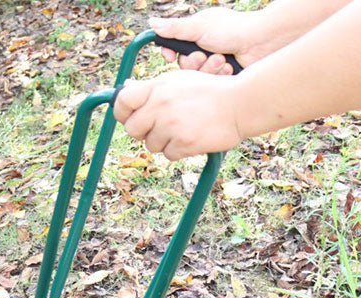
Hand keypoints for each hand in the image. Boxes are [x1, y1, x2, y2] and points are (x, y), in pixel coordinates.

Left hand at [113, 72, 243, 160]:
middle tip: (158, 127)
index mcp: (157, 87)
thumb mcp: (179, 80)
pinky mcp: (183, 143)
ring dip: (164, 141)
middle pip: (132, 130)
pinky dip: (178, 150)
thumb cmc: (208, 91)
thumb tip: (126, 90)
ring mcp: (171, 126)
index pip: (123, 101)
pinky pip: (169, 155)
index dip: (121, 112)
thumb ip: (152, 88)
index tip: (128, 116)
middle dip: (143, 132)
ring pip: (151, 145)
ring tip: (183, 128)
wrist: (239, 104)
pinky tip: (191, 137)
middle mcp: (161, 106)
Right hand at [150, 9, 268, 73]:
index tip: (170, 56)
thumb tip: (151, 23)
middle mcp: (203, 50)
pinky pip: (211, 84)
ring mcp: (212, 65)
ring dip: (208, 69)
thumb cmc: (232, 29)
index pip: (173, 49)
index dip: (170, 54)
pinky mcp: (222, 78)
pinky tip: (229, 67)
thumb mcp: (199, 27)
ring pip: (197, 77)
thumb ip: (175, 28)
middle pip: (184, 67)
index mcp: (196, 36)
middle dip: (194, 63)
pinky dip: (219, 75)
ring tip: (222, 59)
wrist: (260, 42)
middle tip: (204, 55)